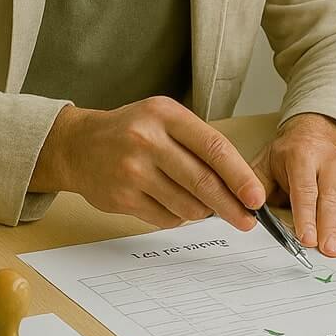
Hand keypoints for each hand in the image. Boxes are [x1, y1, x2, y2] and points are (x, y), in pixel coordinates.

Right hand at [32, 97, 264, 229]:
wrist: (78, 145)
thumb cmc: (132, 131)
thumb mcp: (165, 120)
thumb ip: (200, 145)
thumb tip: (240, 186)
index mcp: (166, 115)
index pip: (214, 148)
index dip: (240, 176)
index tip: (257, 197)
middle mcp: (148, 141)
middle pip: (203, 182)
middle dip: (231, 206)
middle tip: (248, 220)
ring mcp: (132, 171)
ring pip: (186, 206)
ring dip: (202, 212)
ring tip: (199, 203)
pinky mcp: (121, 198)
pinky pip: (165, 219)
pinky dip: (177, 217)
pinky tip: (169, 203)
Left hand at [251, 113, 335, 256]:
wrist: (314, 135)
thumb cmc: (288, 157)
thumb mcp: (265, 165)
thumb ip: (255, 188)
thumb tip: (244, 212)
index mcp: (302, 155)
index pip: (305, 190)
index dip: (306, 216)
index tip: (306, 239)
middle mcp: (330, 159)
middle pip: (332, 198)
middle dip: (330, 227)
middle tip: (329, 250)